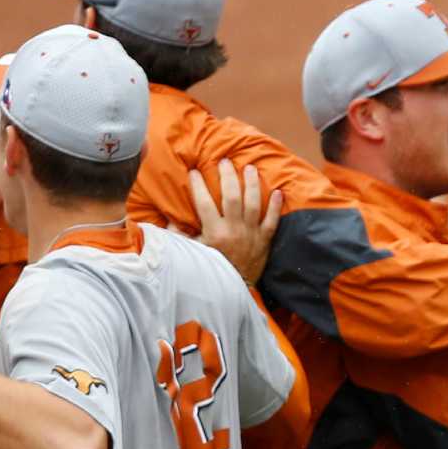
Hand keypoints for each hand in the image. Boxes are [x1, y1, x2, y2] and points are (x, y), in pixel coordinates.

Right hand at [189, 159, 281, 284]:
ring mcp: (251, 234)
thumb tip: (169, 221)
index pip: (204, 203)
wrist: (235, 287)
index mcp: (214, 232)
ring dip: (252, 184)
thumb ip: (180, 236)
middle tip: (224, 161)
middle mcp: (233, 230)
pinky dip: (276, 206)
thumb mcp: (192, 253)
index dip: (198, 186)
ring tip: (249, 168)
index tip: (194, 172)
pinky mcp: (264, 240)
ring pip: (253, 203)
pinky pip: (272, 221)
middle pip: (231, 197)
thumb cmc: (211, 267)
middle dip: (228, 176)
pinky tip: (278, 191)